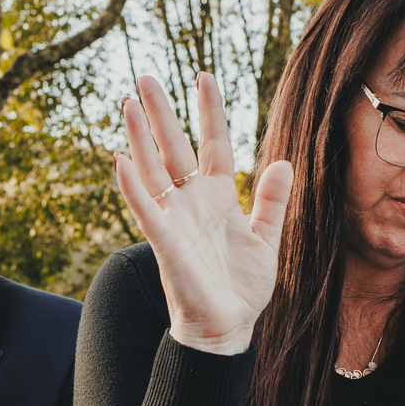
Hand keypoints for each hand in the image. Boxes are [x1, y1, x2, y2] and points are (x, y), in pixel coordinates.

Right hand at [114, 74, 292, 355]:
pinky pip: (146, 210)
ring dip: (140, 138)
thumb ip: (271, 201)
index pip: (212, 143)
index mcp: (217, 196)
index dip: (209, 111)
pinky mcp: (166, 243)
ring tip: (128, 103)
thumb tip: (284, 161)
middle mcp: (191, 202)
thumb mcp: (266, 239)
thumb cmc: (242, 287)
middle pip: (173, 147)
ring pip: (153, 170)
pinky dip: (132, 186)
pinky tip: (120, 159)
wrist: (227, 328)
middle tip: (144, 77)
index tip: (204, 77)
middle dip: (161, 113)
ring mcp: (175, 220)